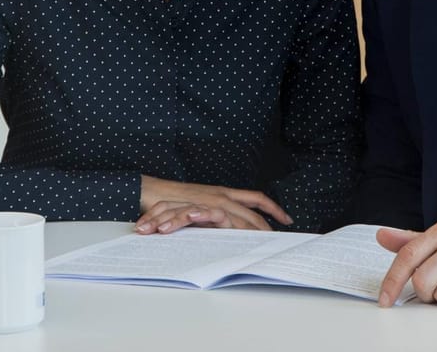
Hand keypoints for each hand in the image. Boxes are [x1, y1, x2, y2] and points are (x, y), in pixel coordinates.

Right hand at [134, 176, 292, 233]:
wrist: (150, 191)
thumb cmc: (172, 198)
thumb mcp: (199, 201)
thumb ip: (213, 210)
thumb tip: (225, 222)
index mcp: (223, 192)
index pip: (255, 199)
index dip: (273, 208)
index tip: (286, 219)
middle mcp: (222, 195)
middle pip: (253, 212)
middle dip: (268, 227)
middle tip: (280, 240)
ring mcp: (212, 203)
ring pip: (241, 220)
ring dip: (254, 232)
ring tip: (266, 245)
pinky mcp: (202, 211)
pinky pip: (223, 224)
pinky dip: (235, 234)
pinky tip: (241, 244)